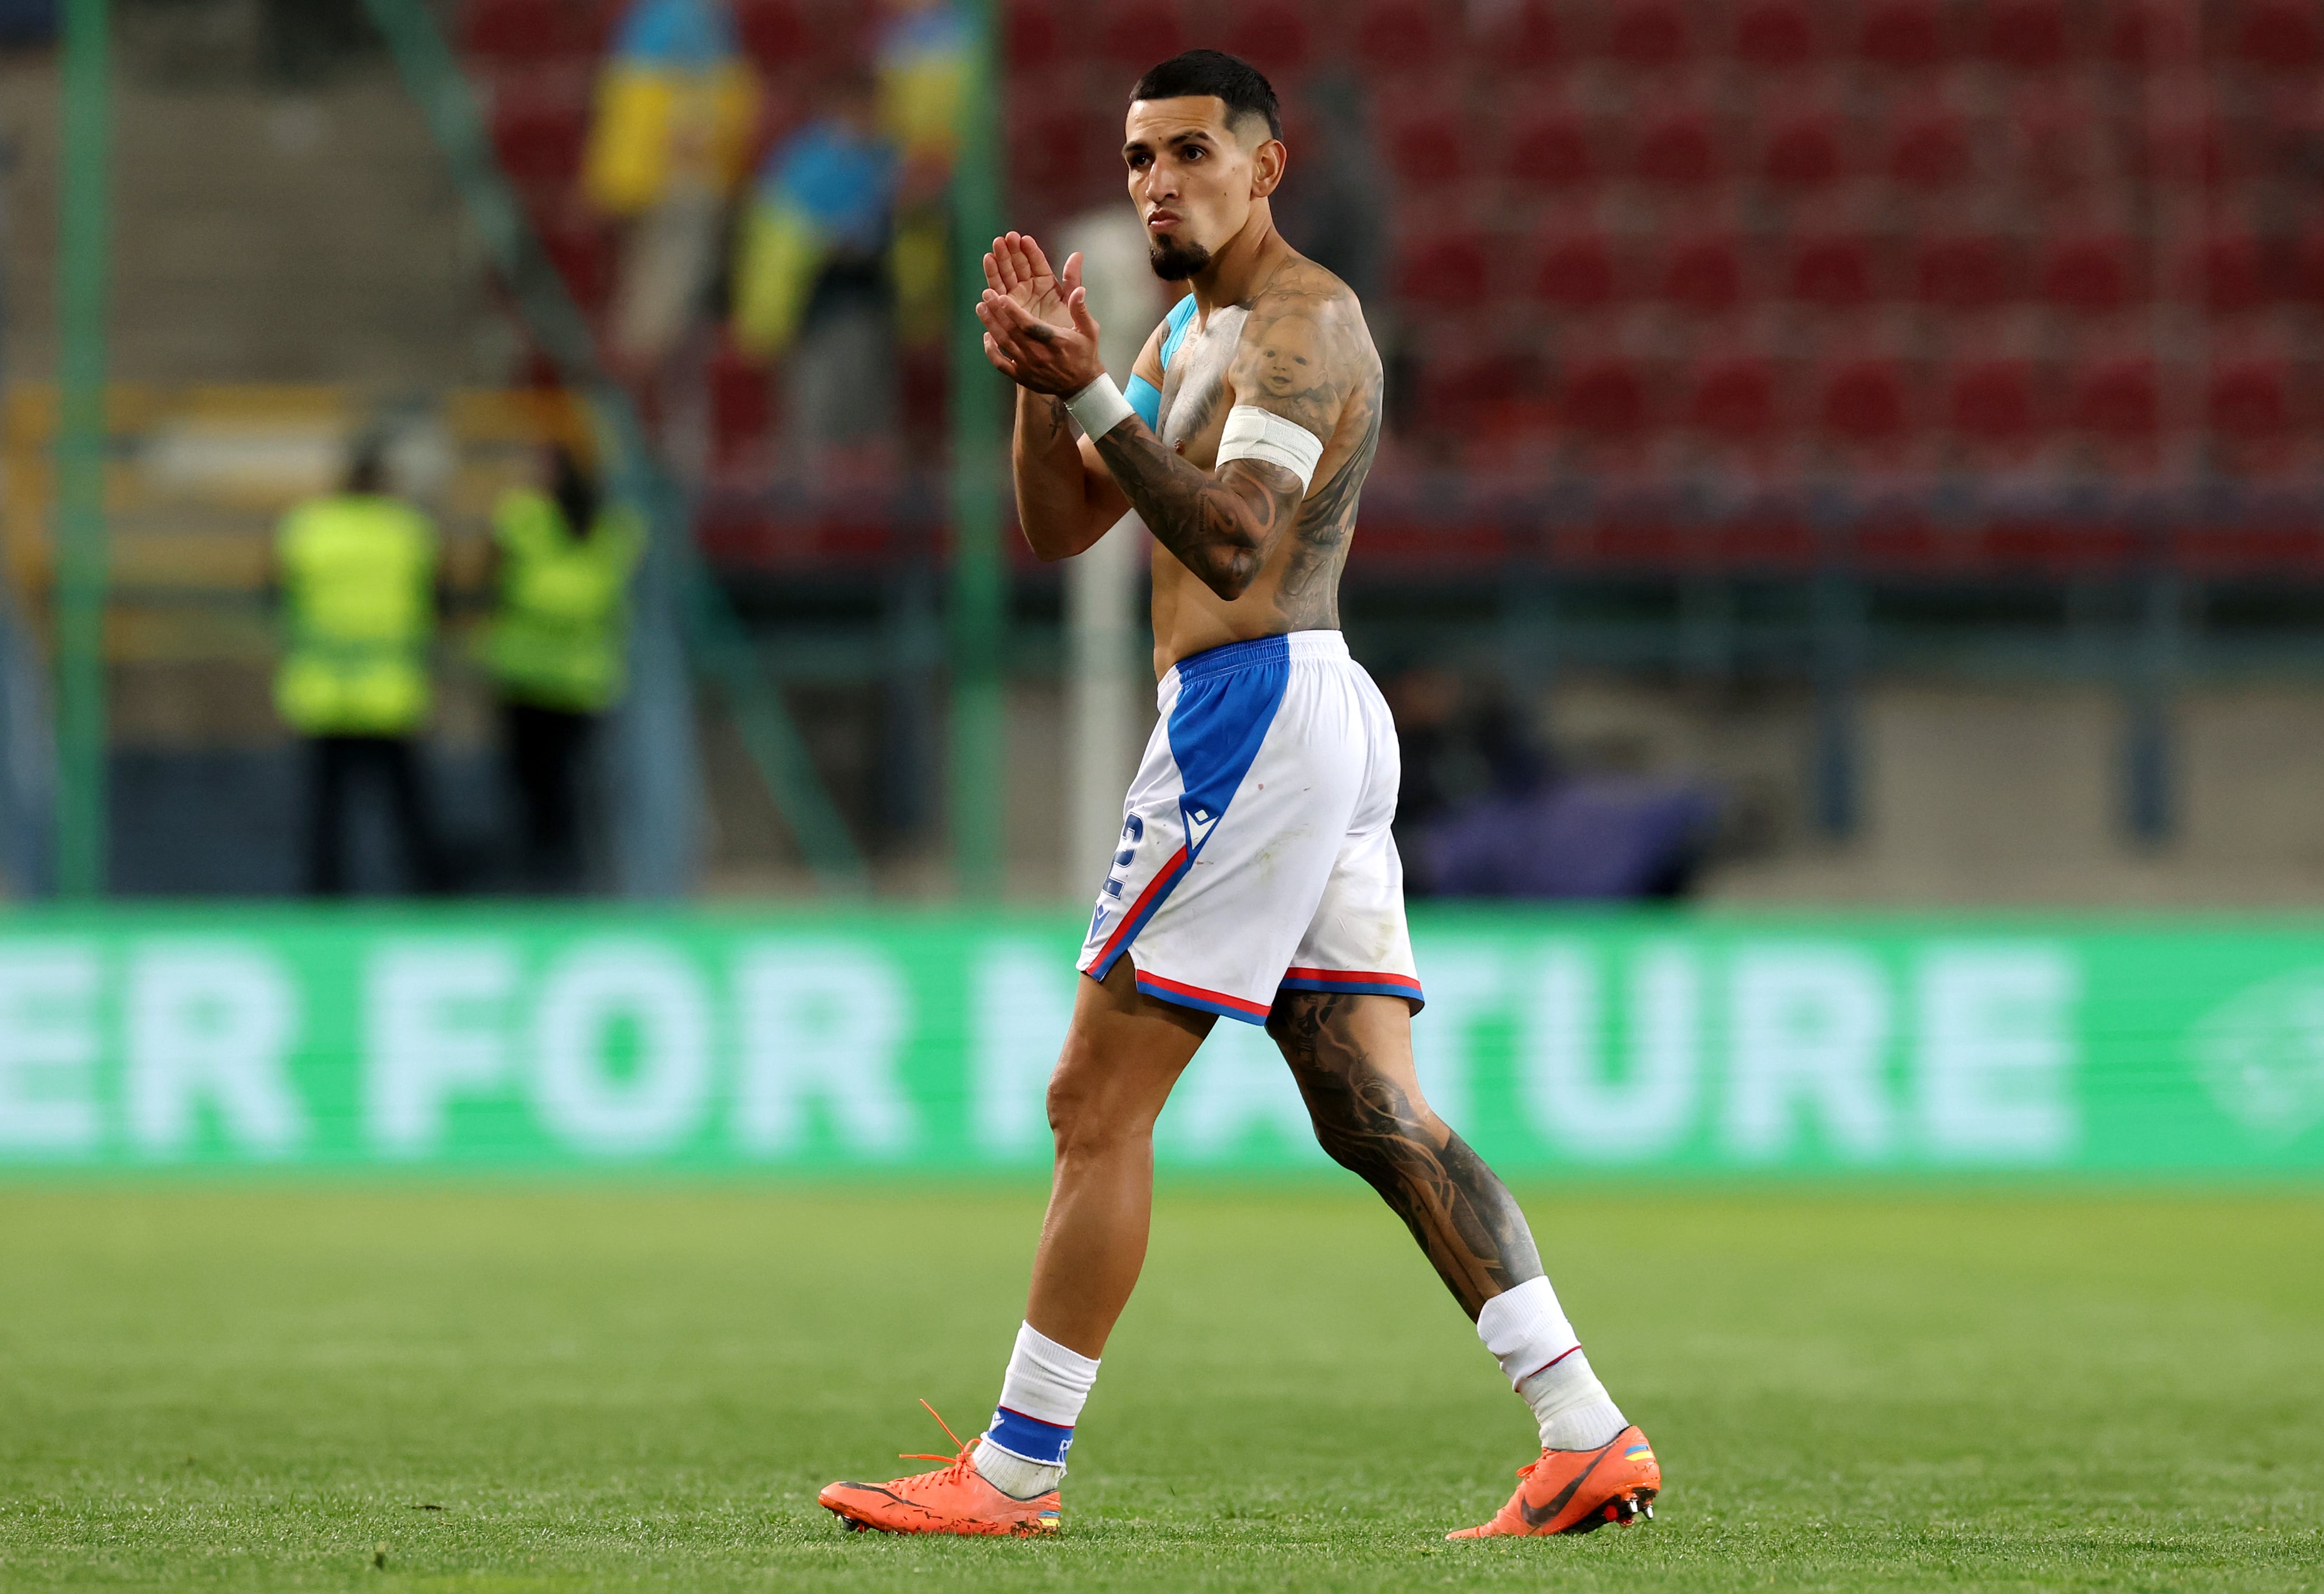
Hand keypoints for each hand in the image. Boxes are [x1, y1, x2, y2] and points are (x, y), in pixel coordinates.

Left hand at [977, 232, 1104, 395]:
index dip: (1014, 312)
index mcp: (1055, 342)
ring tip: (981, 308)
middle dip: (997, 312)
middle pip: (1012, 332)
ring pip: (1003, 344)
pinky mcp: (1020, 376)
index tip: (1001, 297)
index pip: (1030, 326)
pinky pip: (1000, 363)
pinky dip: (990, 350)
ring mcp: (1027, 367)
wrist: (1080, 386)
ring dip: (990, 325)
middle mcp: (1038, 355)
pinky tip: (986, 335)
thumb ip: (1081, 309)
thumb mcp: (1089, 331)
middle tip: (986, 294)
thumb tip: (1079, 289)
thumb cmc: (1085, 354)